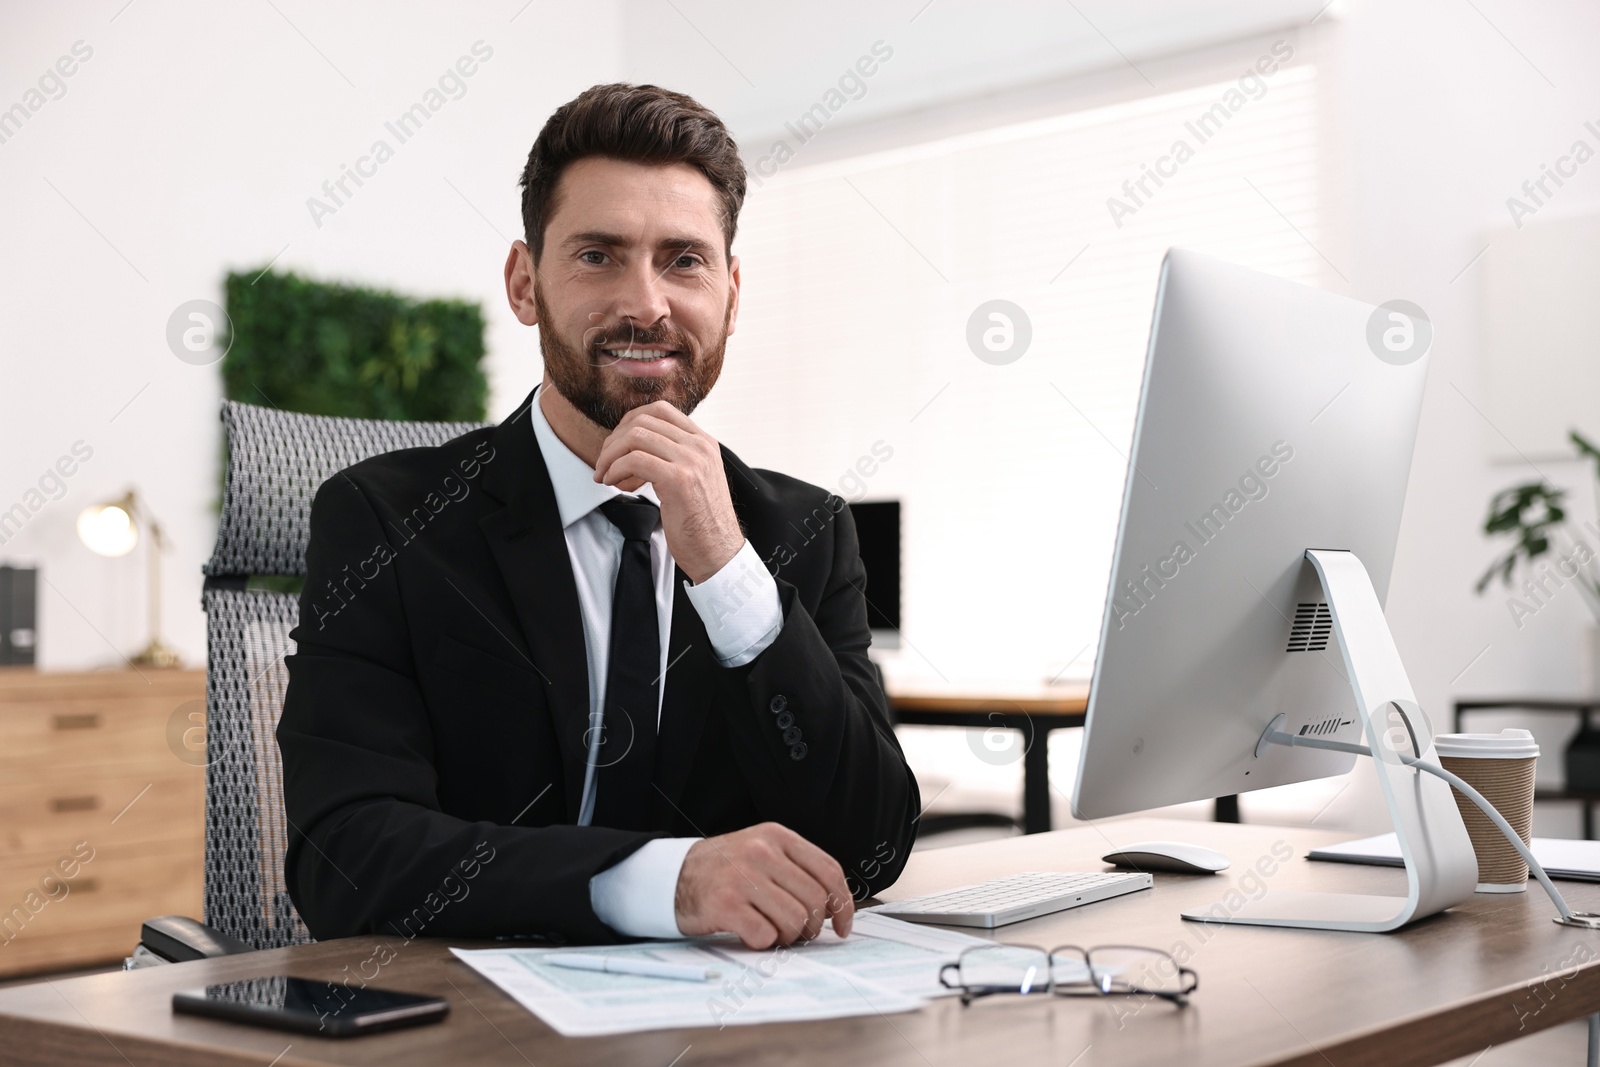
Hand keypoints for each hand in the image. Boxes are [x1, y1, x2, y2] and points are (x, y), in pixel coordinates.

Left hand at [593, 401, 744, 583]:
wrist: (718, 552)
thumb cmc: (701, 522)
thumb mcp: (694, 478)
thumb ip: (674, 457)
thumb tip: (635, 447)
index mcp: (704, 442)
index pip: (661, 410)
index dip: (630, 422)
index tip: (617, 445)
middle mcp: (700, 446)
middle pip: (644, 420)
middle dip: (615, 440)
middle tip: (604, 462)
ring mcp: (691, 461)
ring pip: (636, 436)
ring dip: (610, 455)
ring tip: (605, 475)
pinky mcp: (679, 480)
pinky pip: (634, 460)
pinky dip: (615, 469)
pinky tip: (613, 483)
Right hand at [674, 823, 854, 948]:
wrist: (672, 876)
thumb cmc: (725, 871)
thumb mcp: (762, 852)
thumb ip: (797, 870)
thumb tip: (835, 907)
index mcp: (777, 836)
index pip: (829, 871)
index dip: (843, 904)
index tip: (843, 925)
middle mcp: (761, 852)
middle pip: (815, 901)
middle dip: (811, 926)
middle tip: (796, 932)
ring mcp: (742, 877)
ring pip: (795, 921)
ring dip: (787, 936)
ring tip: (769, 930)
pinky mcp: (725, 904)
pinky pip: (766, 935)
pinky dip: (762, 942)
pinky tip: (749, 932)